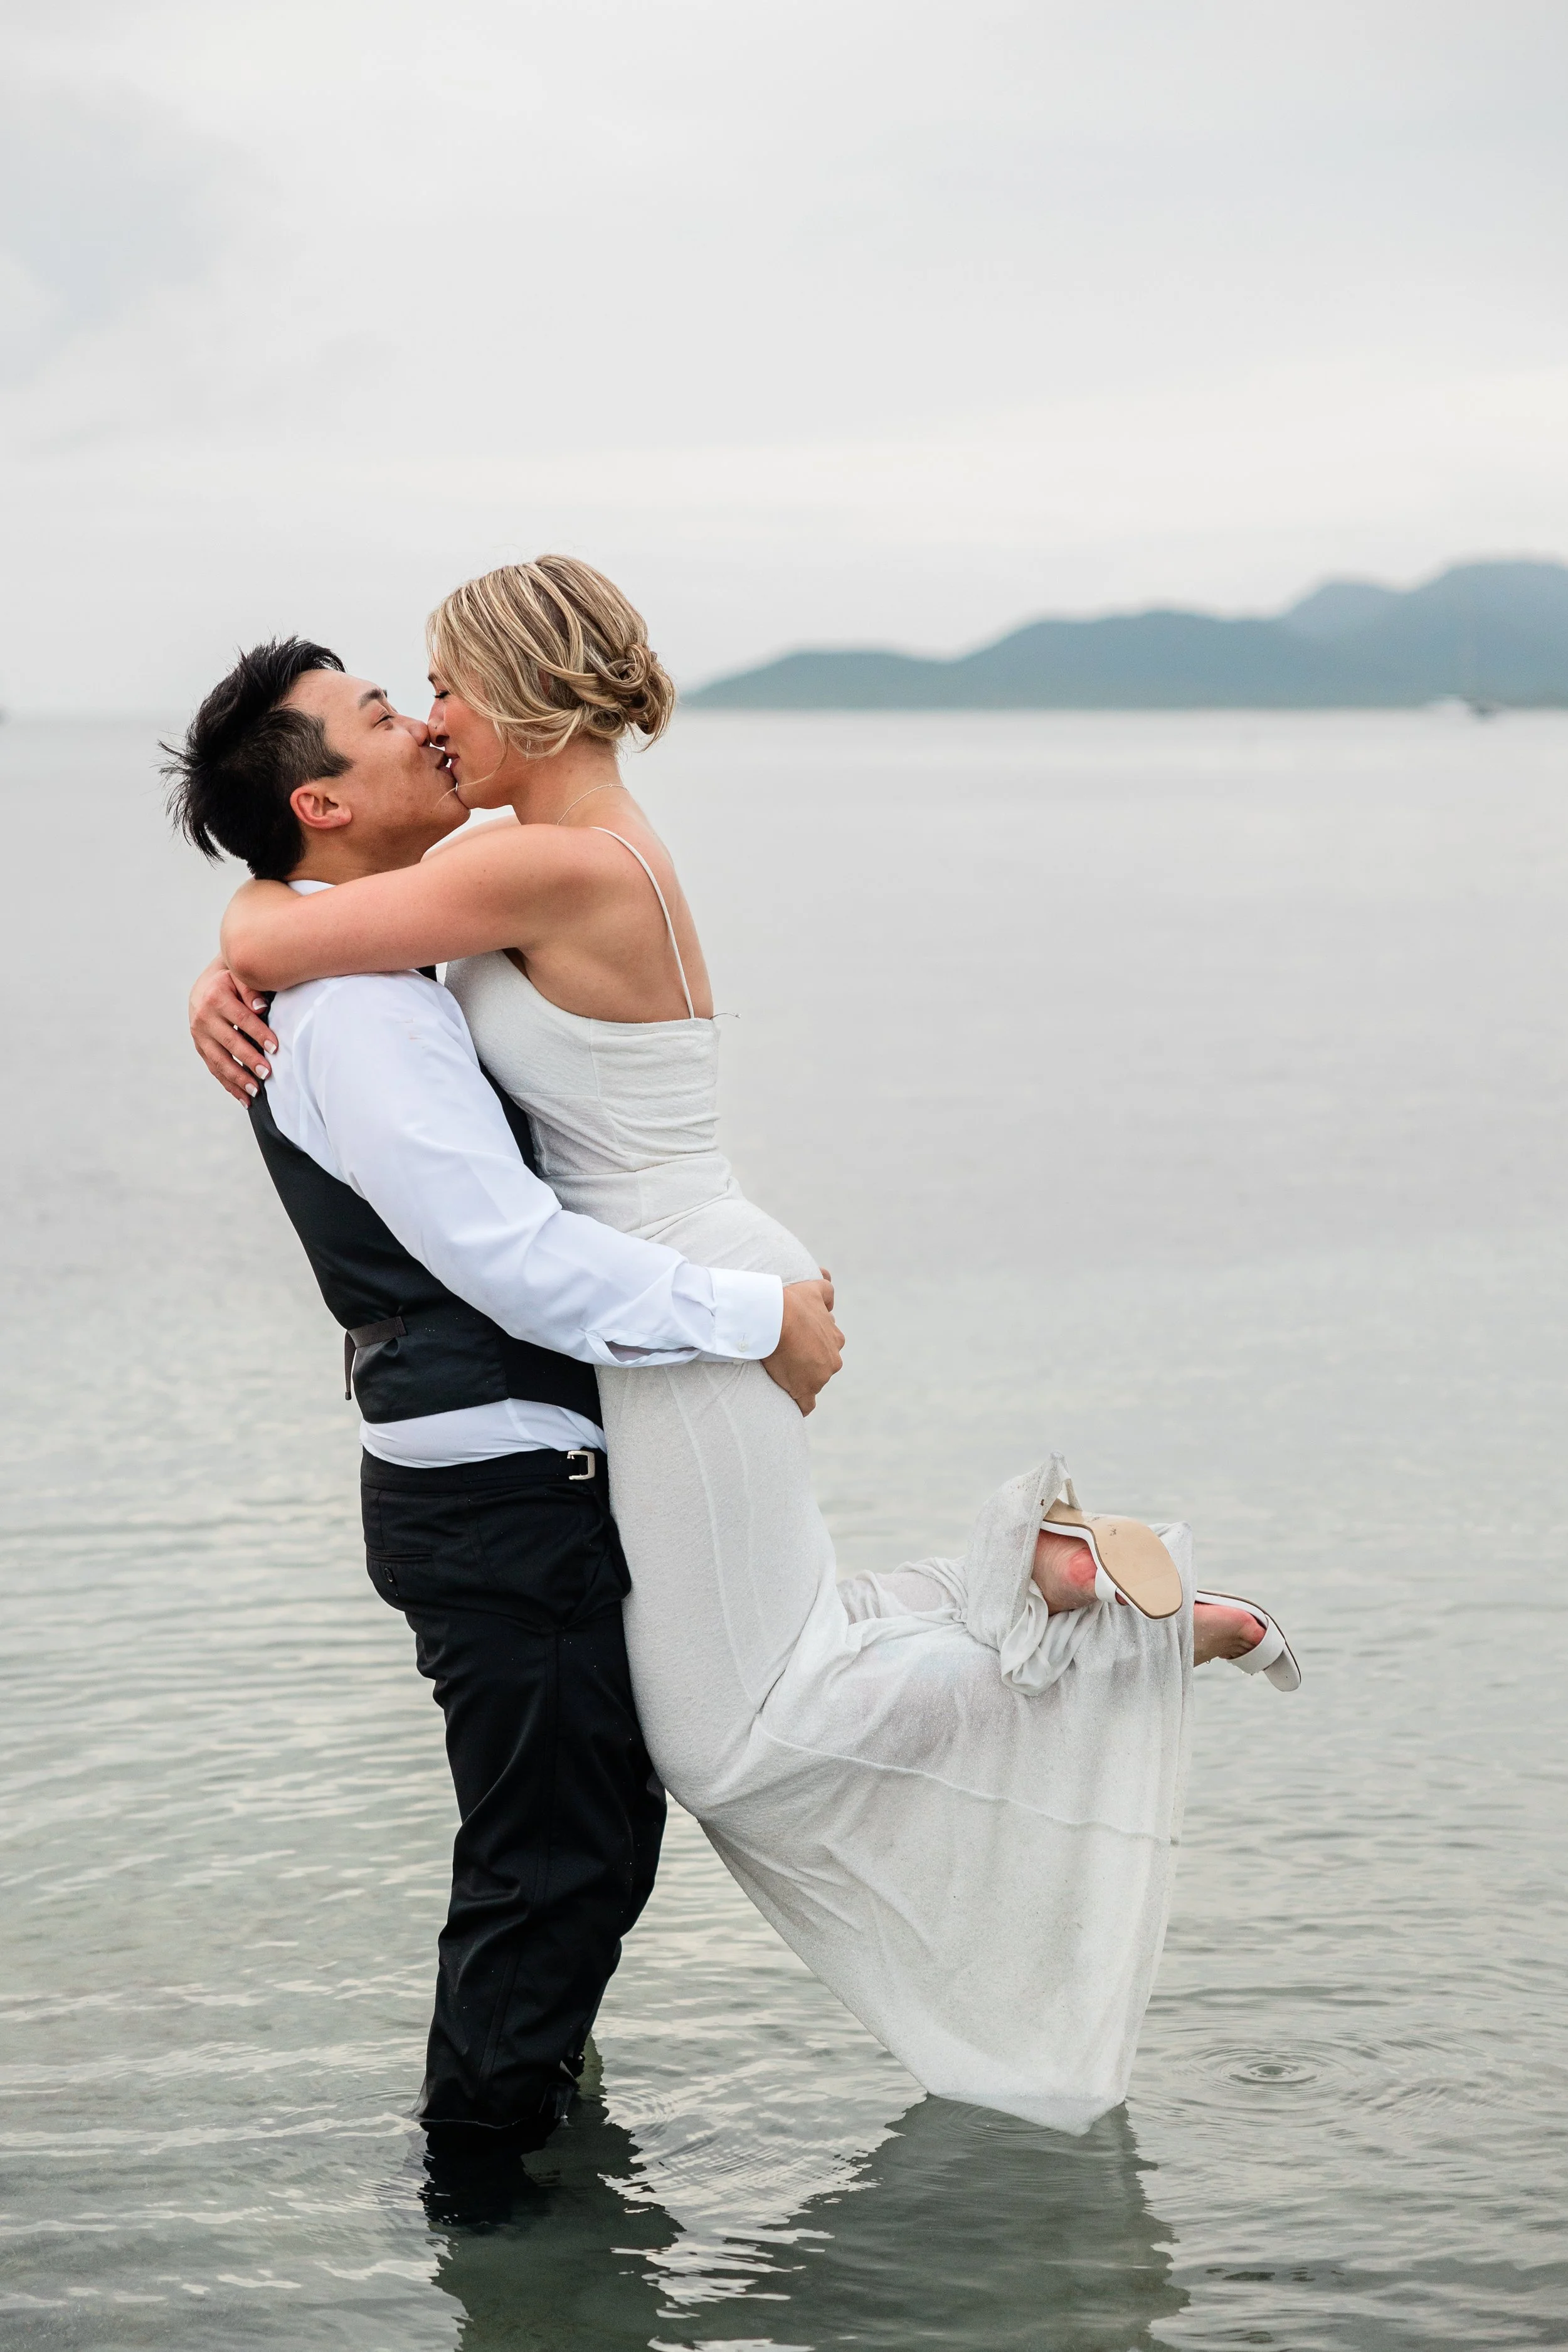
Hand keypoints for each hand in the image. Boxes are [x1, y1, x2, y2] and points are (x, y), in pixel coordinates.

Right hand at [188, 956, 277, 1103]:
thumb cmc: (231, 982)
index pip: (242, 1019)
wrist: (205, 987)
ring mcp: (199, 1036)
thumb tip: (261, 1008)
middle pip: (230, 1043)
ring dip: (238, 1078)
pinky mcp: (200, 1048)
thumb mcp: (240, 977)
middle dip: (249, 1060)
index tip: (275, 1047)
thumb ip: (251, 990)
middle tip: (267, 1073)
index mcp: (216, 997)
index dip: (259, 1034)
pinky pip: (215, 1070)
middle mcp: (203, 1018)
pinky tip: (244, 1099)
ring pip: (219, 1061)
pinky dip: (229, 1086)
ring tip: (256, 1091)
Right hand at [762, 1270, 843, 1415]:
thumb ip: (825, 1288)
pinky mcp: (805, 1391)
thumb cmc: (793, 1302)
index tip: (797, 1343)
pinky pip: (805, 1405)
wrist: (774, 1318)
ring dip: (800, 1380)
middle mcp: (832, 1360)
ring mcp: (820, 1378)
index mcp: (835, 1339)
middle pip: (822, 1366)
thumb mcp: (814, 1289)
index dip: (812, 1346)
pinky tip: (791, 1401)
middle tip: (786, 1357)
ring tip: (781, 1374)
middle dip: (809, 1364)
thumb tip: (827, 1277)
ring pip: (813, 1382)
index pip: (827, 1347)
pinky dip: (800, 1404)